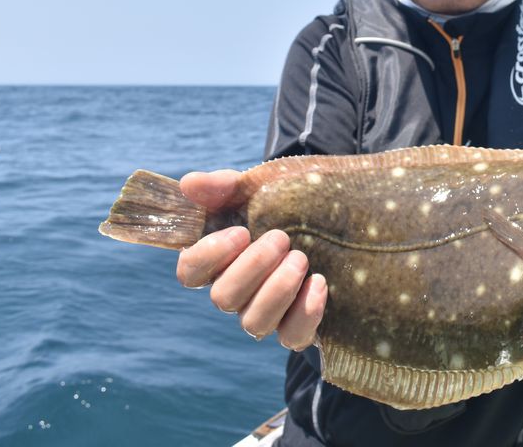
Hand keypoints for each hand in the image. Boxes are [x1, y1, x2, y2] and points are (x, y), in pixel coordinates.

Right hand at [175, 170, 326, 349]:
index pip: (189, 273)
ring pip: (254, 323)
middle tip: (281, 238)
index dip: (208, 257)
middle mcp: (238, 293)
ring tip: (300, 258)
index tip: (240, 232)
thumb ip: (222, 186)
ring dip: (277, 290)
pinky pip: (292, 338)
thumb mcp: (254, 189)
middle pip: (223, 298)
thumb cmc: (283, 205)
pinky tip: (319, 283)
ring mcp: (267, 313)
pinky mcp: (298, 326)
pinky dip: (305, 313)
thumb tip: (188, 183)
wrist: (334, 220)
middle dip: (253, 267)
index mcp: (221, 260)